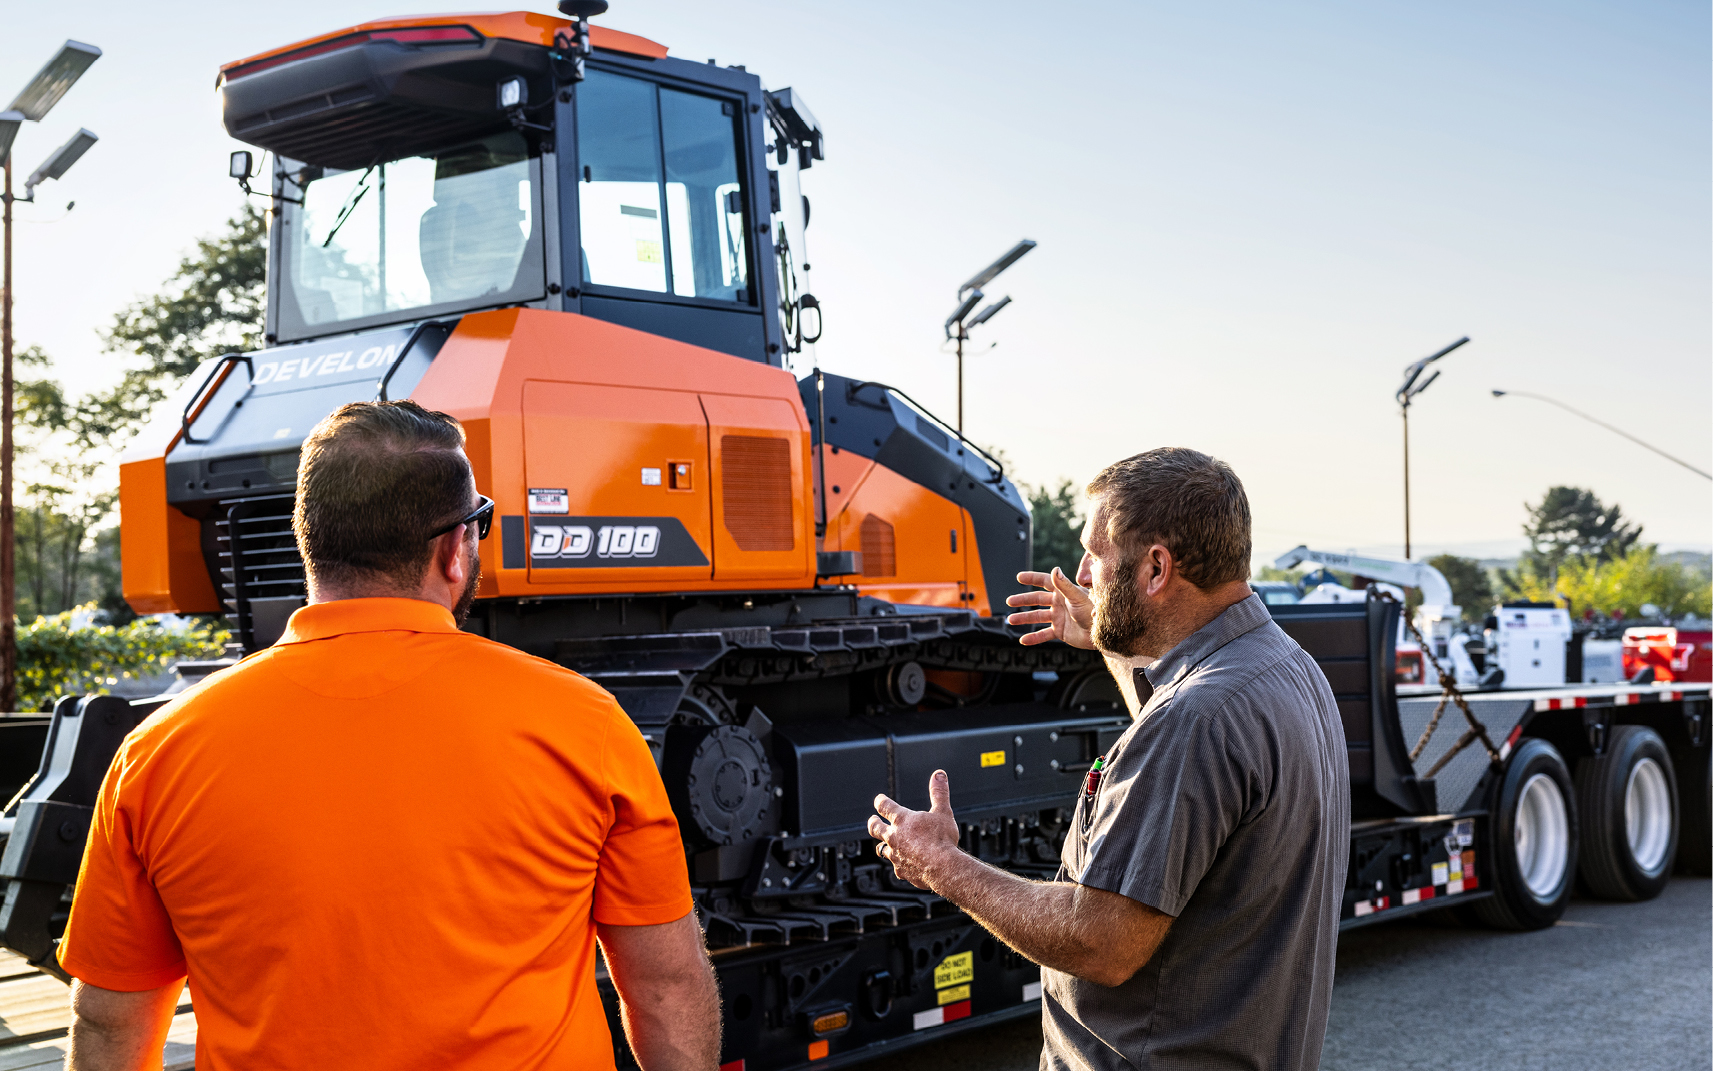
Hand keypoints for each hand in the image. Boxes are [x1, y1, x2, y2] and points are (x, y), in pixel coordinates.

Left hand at [868, 771, 960, 889]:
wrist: (943, 867)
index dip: (881, 801)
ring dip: (882, 846)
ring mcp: (896, 855)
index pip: (885, 806)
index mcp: (902, 820)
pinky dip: (899, 865)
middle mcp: (894, 836)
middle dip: (873, 823)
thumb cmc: (942, 839)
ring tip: (882, 846)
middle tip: (872, 820)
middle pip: (876, 828)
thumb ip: (939, 792)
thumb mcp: (943, 811)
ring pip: (882, 849)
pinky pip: (896, 867)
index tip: (879, 799)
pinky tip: (903, 866)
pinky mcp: (901, 871)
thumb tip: (939, 775)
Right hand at [1005, 567, 1094, 648]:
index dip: (1032, 579)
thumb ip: (1064, 585)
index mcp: (1063, 592)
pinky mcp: (1060, 631)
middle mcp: (1059, 603)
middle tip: (1009, 601)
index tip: (1019, 578)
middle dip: (1023, 600)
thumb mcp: (1077, 597)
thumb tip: (1054, 569)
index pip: (1044, 582)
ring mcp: (1059, 617)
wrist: (1101, 632)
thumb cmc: (1093, 611)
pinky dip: (1034, 637)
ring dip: (1024, 618)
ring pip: (1037, 617)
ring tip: (1010, 620)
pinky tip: (1023, 640)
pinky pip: (1044, 634)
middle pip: (1037, 600)